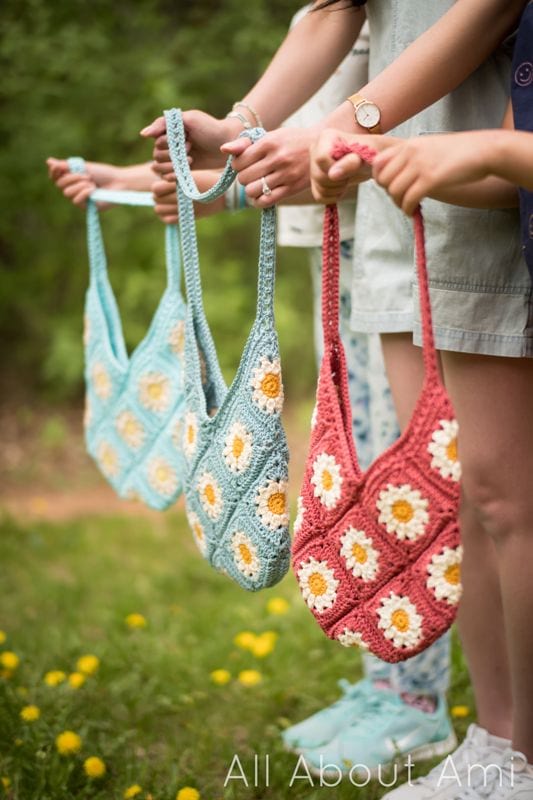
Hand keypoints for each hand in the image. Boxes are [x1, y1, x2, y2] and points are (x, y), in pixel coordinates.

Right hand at [46, 158, 124, 206]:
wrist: (118, 182)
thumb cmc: (103, 173)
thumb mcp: (83, 167)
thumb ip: (66, 166)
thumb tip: (48, 161)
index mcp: (72, 178)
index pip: (55, 177)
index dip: (54, 172)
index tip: (57, 166)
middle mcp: (73, 188)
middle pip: (60, 184)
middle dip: (72, 178)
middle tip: (87, 175)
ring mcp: (79, 198)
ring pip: (67, 193)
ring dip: (80, 185)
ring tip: (92, 183)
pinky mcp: (86, 207)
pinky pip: (76, 201)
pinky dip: (84, 193)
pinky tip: (93, 190)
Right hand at [141, 110, 241, 174]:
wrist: (228, 143)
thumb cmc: (210, 127)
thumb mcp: (188, 119)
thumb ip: (164, 123)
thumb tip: (143, 134)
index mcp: (169, 131)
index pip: (156, 142)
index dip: (168, 144)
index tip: (187, 140)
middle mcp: (169, 145)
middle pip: (156, 156)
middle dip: (172, 156)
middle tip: (190, 149)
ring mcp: (175, 159)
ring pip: (159, 168)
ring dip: (172, 167)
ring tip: (190, 161)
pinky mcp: (182, 171)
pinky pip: (167, 177)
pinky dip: (172, 177)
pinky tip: (181, 174)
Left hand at [152, 169, 226, 223]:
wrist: (225, 193)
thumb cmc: (208, 179)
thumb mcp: (191, 174)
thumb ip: (175, 179)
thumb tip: (157, 187)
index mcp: (181, 184)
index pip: (156, 189)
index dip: (158, 187)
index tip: (164, 185)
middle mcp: (182, 197)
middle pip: (156, 199)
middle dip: (159, 196)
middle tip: (165, 194)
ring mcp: (185, 209)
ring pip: (159, 210)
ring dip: (161, 206)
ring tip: (168, 202)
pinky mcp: (189, 217)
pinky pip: (169, 220)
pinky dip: (167, 216)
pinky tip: (172, 211)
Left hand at [220, 126, 316, 207]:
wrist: (322, 149)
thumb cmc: (291, 141)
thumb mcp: (270, 136)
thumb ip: (246, 143)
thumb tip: (223, 150)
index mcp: (269, 143)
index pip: (239, 161)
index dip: (237, 165)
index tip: (245, 163)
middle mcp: (277, 159)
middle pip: (243, 178)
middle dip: (243, 178)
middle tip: (252, 174)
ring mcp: (285, 175)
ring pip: (252, 191)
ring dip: (251, 190)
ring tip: (257, 184)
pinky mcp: (292, 188)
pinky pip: (266, 202)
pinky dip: (259, 201)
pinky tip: (262, 195)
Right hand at [309, 129, 393, 203]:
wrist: (371, 158)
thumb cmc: (371, 152)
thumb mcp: (366, 155)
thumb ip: (350, 163)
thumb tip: (332, 174)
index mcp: (325, 137)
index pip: (321, 159)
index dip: (337, 167)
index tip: (354, 162)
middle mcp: (315, 149)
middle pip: (319, 176)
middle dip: (339, 180)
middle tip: (352, 172)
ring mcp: (313, 166)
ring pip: (319, 188)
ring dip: (338, 188)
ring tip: (348, 177)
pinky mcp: (315, 180)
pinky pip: (320, 196)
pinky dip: (334, 195)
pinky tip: (343, 185)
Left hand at [372, 133, 491, 214]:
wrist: (484, 151)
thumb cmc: (459, 152)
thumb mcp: (430, 146)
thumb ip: (412, 157)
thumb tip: (399, 174)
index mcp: (410, 144)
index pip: (378, 162)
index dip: (380, 179)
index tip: (390, 187)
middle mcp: (411, 153)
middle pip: (384, 180)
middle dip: (389, 193)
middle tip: (401, 199)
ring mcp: (420, 166)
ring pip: (394, 191)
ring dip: (399, 203)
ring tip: (408, 206)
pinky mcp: (430, 180)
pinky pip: (408, 199)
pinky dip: (407, 209)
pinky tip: (413, 211)